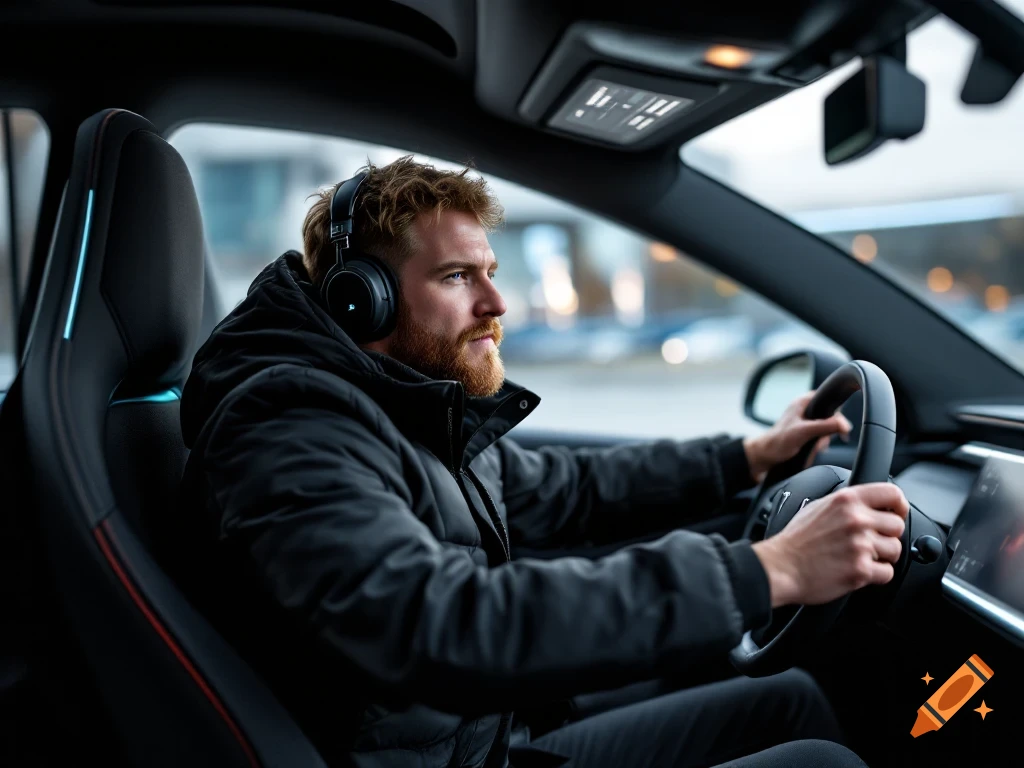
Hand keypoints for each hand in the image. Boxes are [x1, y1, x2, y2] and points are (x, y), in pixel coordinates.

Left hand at [743, 390, 852, 482]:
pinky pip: (821, 435)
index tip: (840, 427)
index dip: (836, 413)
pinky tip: (813, 448)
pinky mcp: (806, 430)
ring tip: (814, 446)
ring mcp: (806, 419)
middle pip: (830, 415)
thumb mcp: (804, 432)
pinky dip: (820, 443)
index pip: (829, 399)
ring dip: (824, 438)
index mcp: (803, 401)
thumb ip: (824, 426)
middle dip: (829, 430)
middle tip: (821, 440)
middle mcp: (805, 408)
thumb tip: (844, 425)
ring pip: (827, 426)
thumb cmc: (779, 441)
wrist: (766, 455)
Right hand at [751, 483, 908, 606]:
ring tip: (860, 557)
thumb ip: (846, 503)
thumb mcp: (818, 506)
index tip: (896, 513)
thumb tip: (868, 505)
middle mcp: (856, 519)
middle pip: (897, 525)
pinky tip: (858, 571)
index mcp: (846, 500)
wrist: (781, 567)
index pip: (892, 493)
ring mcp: (860, 545)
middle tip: (870, 543)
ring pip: (895, 550)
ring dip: (882, 557)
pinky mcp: (861, 570)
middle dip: (887, 536)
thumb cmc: (795, 540)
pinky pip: (887, 573)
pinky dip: (876, 575)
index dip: (899, 505)